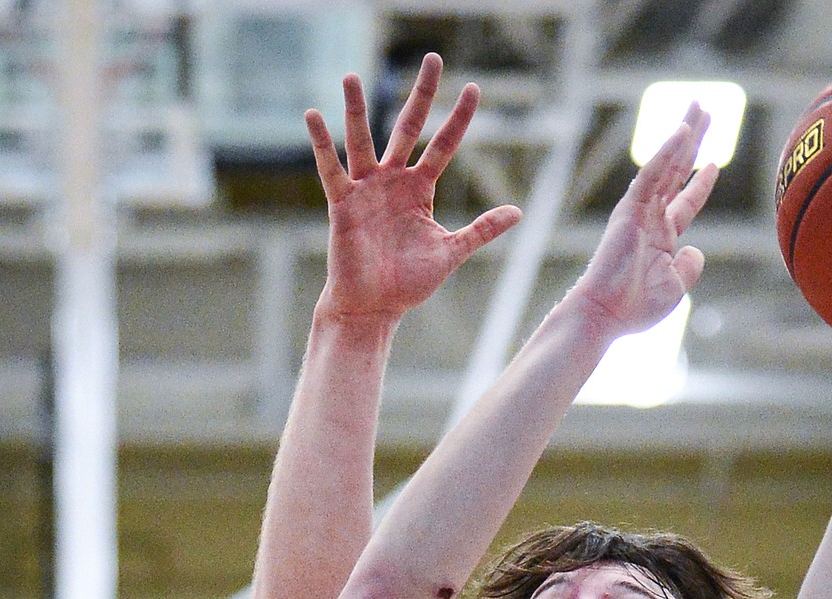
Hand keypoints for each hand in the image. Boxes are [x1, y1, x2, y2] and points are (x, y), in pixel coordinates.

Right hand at [306, 53, 521, 321]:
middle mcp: (393, 181)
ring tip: (352, 77)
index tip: (473, 89)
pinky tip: (313, 115)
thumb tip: (518, 212)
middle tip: (433, 58)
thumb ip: (481, 230)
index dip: (458, 119)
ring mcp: (367, 189)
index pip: (444, 145)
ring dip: (358, 109)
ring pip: (363, 140)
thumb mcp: (451, 253)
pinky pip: (331, 169)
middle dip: (421, 95)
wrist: (374, 307)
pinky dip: (321, 144)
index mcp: (420, 190)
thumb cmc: (408, 284)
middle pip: (409, 128)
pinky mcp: (342, 203)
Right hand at [569, 104, 718, 336]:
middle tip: (706, 110)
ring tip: (700, 107)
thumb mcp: (676, 287)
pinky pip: (651, 175)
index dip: (701, 182)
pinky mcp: (629, 210)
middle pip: (677, 170)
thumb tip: (696, 250)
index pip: (685, 200)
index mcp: (662, 237)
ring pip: (667, 164)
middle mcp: (650, 218)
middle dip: (693, 142)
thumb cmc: (636, 307)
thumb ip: (689, 266)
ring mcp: (639, 211)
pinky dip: (666, 153)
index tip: (713, 163)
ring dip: (684, 134)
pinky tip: (683, 132)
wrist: (606, 314)